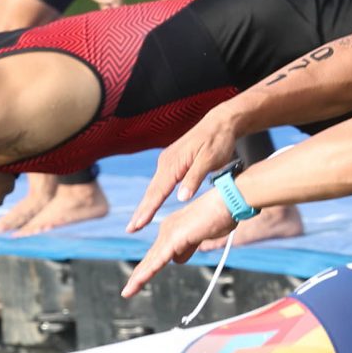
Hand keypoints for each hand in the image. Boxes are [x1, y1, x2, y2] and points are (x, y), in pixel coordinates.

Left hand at [120, 189, 235, 296]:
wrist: (227, 202)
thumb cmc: (220, 215)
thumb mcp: (201, 237)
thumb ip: (188, 248)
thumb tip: (176, 261)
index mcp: (172, 229)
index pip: (157, 254)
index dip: (148, 269)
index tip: (138, 281)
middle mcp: (167, 230)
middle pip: (151, 258)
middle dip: (139, 276)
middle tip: (127, 291)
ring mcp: (170, 233)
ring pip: (151, 261)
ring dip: (139, 278)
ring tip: (127, 292)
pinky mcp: (175, 238)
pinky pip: (159, 259)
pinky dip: (148, 272)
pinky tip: (138, 282)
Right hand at [128, 102, 248, 230]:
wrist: (221, 123)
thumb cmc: (218, 141)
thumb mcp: (209, 160)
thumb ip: (194, 178)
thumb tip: (181, 199)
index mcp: (173, 163)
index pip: (158, 191)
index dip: (148, 210)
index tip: (138, 225)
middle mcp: (166, 162)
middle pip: (151, 191)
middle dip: (141, 211)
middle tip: (130, 229)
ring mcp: (168, 162)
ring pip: (155, 188)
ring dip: (146, 205)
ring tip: (138, 222)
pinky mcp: (172, 162)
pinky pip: (160, 183)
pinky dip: (154, 196)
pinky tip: (151, 205)